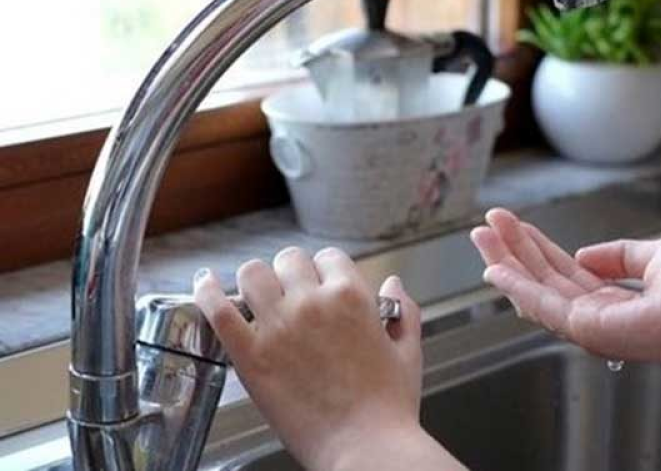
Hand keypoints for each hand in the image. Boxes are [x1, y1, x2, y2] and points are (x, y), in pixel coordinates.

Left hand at [193, 247, 425, 470]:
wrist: (365, 449)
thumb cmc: (388, 409)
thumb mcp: (409, 352)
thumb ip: (404, 312)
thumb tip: (393, 285)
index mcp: (351, 297)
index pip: (328, 258)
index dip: (324, 270)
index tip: (321, 284)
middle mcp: (312, 303)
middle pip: (289, 260)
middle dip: (290, 273)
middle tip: (290, 293)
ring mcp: (278, 327)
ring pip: (252, 274)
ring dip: (255, 280)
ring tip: (255, 295)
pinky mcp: (250, 355)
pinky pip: (218, 309)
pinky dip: (207, 292)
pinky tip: (206, 284)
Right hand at [470, 208, 660, 366]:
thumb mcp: (656, 257)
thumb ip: (619, 256)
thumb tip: (585, 254)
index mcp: (614, 301)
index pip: (564, 274)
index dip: (537, 249)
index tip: (513, 227)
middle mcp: (597, 317)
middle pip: (543, 281)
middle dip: (512, 252)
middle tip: (485, 226)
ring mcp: (590, 326)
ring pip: (535, 292)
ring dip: (505, 263)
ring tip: (481, 235)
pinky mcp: (586, 329)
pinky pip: (542, 305)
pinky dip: (515, 286)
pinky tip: (494, 268)